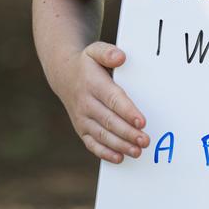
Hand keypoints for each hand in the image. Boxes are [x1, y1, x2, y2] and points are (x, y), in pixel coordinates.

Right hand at [62, 41, 149, 163]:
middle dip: (128, 133)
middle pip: (109, 121)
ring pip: (102, 135)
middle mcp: (85, 103)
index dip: (127, 111)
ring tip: (137, 151)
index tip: (142, 122)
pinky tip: (120, 157)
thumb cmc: (87, 63)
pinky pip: (92, 143)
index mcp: (92, 83)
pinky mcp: (81, 128)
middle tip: (145, 140)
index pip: (112, 99)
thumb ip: (108, 52)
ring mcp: (82, 118)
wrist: (63, 74)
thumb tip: (121, 57)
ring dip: (120, 145)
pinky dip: (105, 153)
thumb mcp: (94, 50)